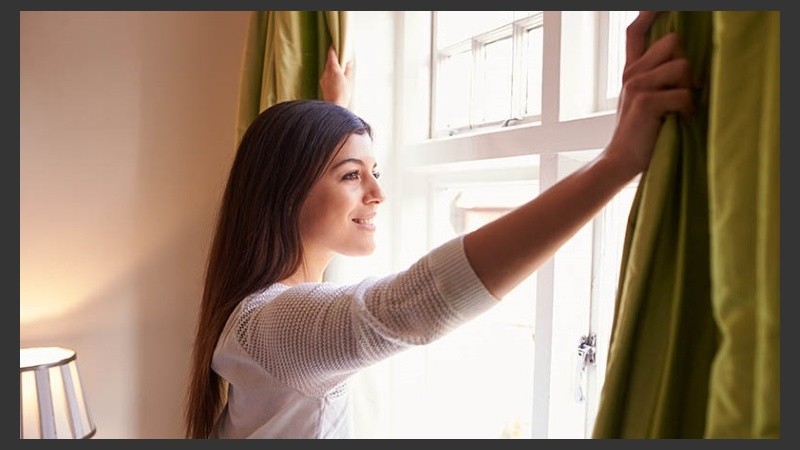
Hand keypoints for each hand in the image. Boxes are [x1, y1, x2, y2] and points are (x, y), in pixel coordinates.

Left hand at [320, 46, 353, 107]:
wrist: (333, 106)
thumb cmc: (342, 95)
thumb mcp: (349, 81)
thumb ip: (348, 70)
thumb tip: (348, 63)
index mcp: (333, 69)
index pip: (331, 54)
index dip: (333, 49)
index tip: (335, 45)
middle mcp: (326, 72)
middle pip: (329, 61)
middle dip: (334, 59)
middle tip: (340, 58)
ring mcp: (324, 78)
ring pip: (328, 69)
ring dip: (333, 68)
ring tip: (340, 72)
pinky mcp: (323, 84)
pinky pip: (327, 76)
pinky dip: (331, 75)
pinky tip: (336, 81)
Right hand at [604, 11, 694, 177]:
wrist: (619, 161)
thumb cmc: (639, 135)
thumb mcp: (643, 101)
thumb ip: (657, 79)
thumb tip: (686, 66)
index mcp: (631, 72)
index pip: (635, 33)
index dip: (648, 14)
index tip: (658, 6)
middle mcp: (631, 74)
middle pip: (673, 42)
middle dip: (685, 65)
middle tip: (679, 93)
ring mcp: (636, 86)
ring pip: (682, 65)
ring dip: (688, 88)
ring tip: (678, 109)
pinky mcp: (645, 102)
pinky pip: (684, 94)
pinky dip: (687, 110)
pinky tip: (678, 122)